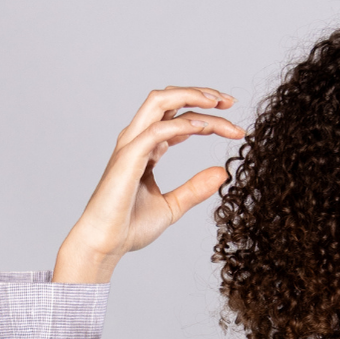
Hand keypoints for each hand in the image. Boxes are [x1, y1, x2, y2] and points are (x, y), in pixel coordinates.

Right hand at [52, 86, 244, 283]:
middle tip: (230, 102)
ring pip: (161, 102)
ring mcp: (131, 144)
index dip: (206, 115)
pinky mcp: (128, 156)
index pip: (178, 118)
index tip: (233, 125)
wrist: (105, 243)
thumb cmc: (130, 226)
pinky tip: (203, 126)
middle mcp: (138, 139)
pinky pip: (156, 130)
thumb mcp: (173, 206)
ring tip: (218, 102)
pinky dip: (181, 124)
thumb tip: (222, 173)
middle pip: (171, 101)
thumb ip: (195, 189)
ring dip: (190, 96)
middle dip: (201, 95)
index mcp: (147, 147)